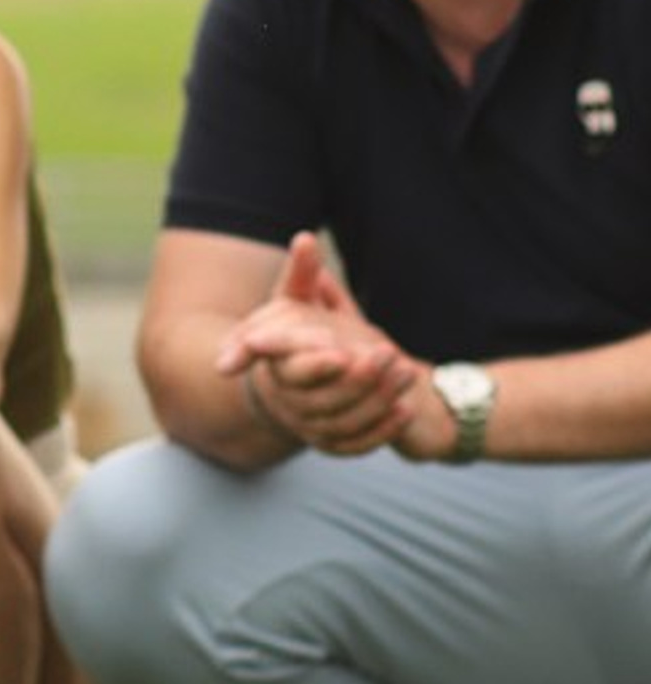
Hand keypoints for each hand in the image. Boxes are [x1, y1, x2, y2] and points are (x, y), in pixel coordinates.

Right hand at [216, 230, 418, 458]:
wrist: (314, 384)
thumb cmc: (304, 336)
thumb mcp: (303, 301)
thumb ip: (303, 274)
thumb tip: (304, 238)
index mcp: (276, 367)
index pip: (289, 368)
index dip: (313, 361)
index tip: (338, 347)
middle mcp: (287, 401)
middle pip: (319, 399)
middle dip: (356, 378)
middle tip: (387, 353)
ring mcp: (310, 426)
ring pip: (342, 422)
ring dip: (376, 398)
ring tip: (406, 371)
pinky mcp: (335, 445)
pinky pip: (357, 444)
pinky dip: (382, 429)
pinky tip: (404, 409)